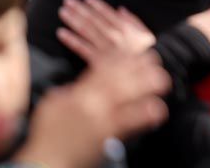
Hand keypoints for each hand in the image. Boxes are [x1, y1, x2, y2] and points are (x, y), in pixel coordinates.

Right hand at [14, 52, 168, 166]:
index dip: (125, 57)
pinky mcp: (110, 135)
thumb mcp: (53, 104)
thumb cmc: (48, 134)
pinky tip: (158, 111)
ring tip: (163, 83)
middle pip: (123, 76)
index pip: (106, 66)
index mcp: (80, 92)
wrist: (46, 161)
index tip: (138, 53)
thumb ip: (72, 89)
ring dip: (150, 87)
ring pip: (132, 95)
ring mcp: (103, 117)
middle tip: (155, 62)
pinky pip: (134, 122)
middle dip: (142, 67)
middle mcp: (94, 101)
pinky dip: (148, 115)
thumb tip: (87, 80)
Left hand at [57, 0, 155, 62]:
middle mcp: (114, 36)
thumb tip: (121, 9)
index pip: (109, 14)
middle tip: (68, 0)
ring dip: (73, 20)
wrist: (143, 76)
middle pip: (94, 20)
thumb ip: (133, 21)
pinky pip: (82, 49)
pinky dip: (71, 40)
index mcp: (126, 29)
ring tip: (63, 12)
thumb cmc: (145, 55)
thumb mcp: (146, 35)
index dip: (97, 5)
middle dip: (81, 9)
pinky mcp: (97, 60)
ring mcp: (104, 48)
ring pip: (86, 31)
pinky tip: (61, 33)